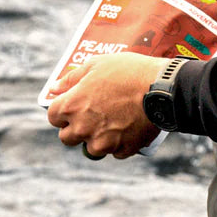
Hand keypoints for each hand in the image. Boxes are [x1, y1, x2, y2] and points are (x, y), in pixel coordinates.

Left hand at [46, 52, 163, 158]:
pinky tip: (130, 128)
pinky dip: (121, 143)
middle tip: (93, 117)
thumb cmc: (129, 71)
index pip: (53, 117)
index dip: (63, 111)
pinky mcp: (124, 149)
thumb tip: (54, 88)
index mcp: (71, 106)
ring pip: (92, 148)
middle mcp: (83, 128)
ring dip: (99, 139)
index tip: (75, 107)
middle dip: (77, 129)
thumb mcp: (97, 65)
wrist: (163, 88)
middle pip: (67, 138)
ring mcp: (103, 142)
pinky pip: (117, 152)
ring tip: (115, 123)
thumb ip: (71, 78)